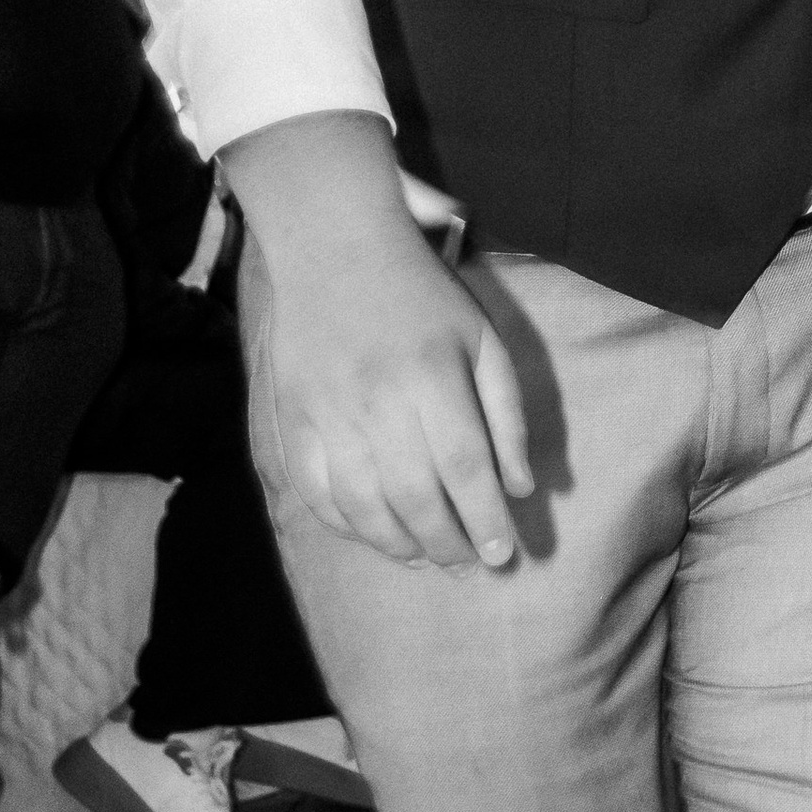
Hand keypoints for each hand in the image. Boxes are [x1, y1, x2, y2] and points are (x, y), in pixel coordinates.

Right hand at [227, 112, 532, 570]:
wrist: (335, 247)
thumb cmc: (424, 295)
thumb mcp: (484, 340)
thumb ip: (507, 415)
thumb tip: (520, 488)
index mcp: (434, 377)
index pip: (464, 468)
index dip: (485, 520)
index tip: (504, 555)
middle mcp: (378, 401)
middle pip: (415, 497)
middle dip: (448, 543)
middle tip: (469, 564)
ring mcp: (328, 413)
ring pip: (363, 505)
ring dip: (399, 545)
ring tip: (428, 559)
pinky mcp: (291, 418)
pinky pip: (316, 491)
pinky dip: (347, 525)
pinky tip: (376, 535)